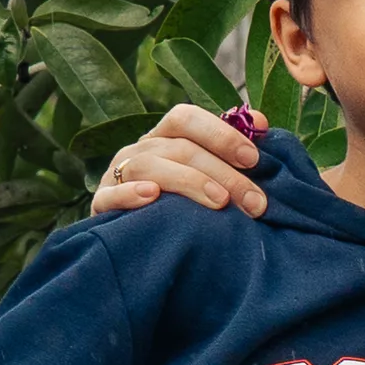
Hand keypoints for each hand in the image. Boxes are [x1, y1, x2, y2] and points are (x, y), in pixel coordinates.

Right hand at [89, 103, 267, 217]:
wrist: (139, 246)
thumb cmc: (183, 204)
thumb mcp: (209, 176)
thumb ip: (232, 151)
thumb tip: (261, 122)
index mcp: (164, 137)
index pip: (186, 118)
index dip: (220, 134)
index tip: (253, 159)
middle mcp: (139, 150)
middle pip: (178, 148)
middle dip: (222, 173)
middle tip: (255, 201)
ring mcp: (117, 175)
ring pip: (149, 166)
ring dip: (189, 182)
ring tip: (220, 203)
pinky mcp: (102, 204)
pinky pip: (111, 194)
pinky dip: (130, 193)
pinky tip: (152, 196)